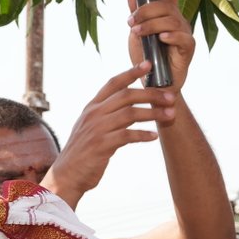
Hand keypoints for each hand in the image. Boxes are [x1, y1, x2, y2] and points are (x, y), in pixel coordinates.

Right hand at [41, 61, 176, 205]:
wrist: (68, 174)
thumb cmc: (85, 151)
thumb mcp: (93, 127)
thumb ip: (109, 115)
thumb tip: (131, 106)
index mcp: (92, 106)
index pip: (113, 83)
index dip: (131, 72)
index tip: (148, 64)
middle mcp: (94, 114)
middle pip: (127, 95)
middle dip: (151, 94)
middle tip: (171, 97)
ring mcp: (97, 129)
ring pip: (130, 114)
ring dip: (153, 113)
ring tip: (170, 114)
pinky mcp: (102, 146)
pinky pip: (127, 136)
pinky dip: (143, 135)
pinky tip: (155, 137)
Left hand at [127, 0, 194, 89]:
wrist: (153, 83)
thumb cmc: (147, 57)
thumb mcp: (136, 30)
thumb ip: (135, 10)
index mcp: (167, 13)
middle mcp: (178, 21)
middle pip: (167, 5)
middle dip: (146, 10)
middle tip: (131, 21)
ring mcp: (184, 34)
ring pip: (172, 20)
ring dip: (151, 24)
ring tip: (138, 33)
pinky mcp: (188, 49)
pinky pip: (183, 37)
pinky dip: (171, 36)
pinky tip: (161, 39)